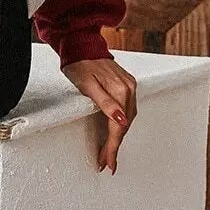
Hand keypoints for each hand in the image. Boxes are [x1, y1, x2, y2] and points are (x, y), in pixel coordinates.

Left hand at [62, 55, 135, 173]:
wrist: (81, 46)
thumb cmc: (80, 65)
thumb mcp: (88, 86)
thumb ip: (106, 103)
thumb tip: (121, 120)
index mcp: (121, 90)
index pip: (118, 127)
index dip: (112, 147)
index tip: (108, 162)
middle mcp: (129, 89)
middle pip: (124, 126)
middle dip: (114, 146)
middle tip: (105, 162)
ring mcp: (129, 87)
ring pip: (127, 120)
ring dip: (117, 138)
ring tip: (108, 153)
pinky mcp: (126, 86)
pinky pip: (127, 110)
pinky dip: (121, 125)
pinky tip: (115, 132)